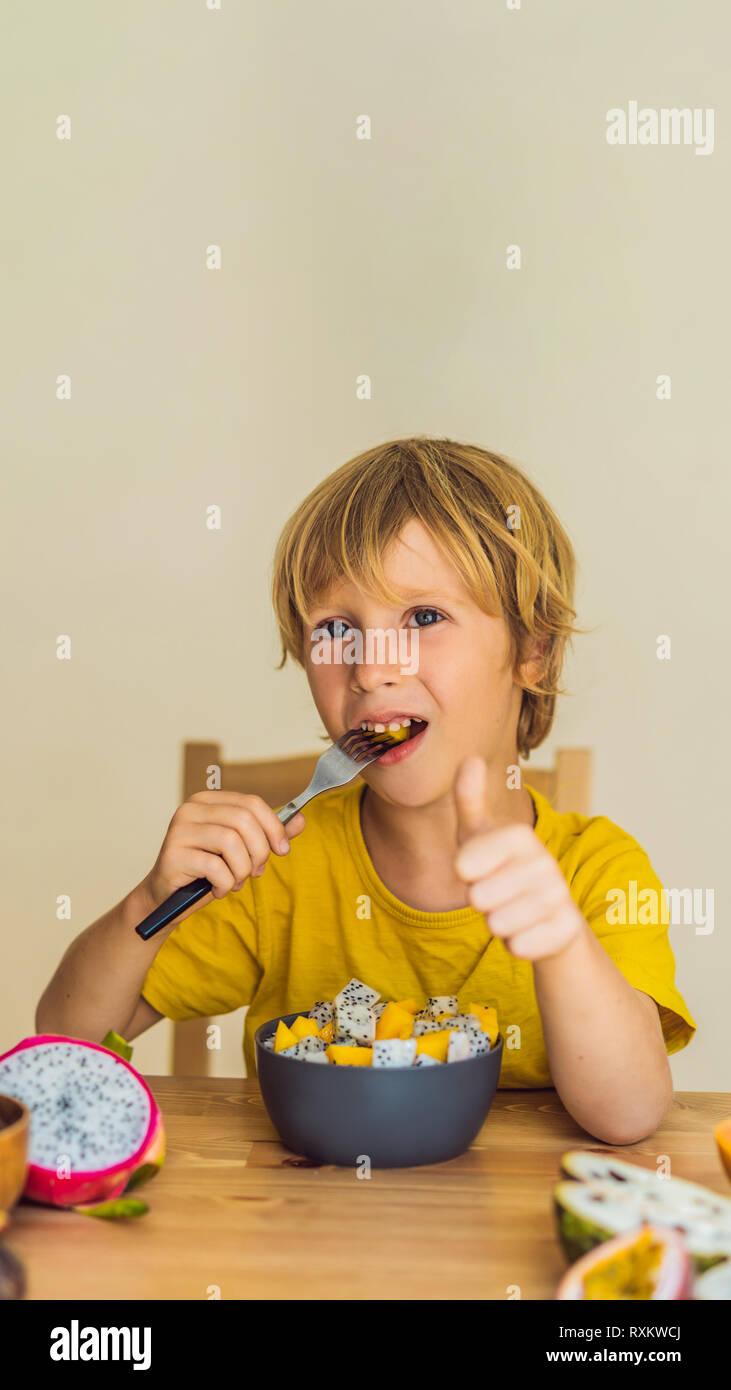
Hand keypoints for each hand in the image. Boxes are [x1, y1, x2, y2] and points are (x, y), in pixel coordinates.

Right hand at [145, 791, 305, 906]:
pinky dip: (226, 884)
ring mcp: (179, 830)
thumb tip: (301, 820)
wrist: (168, 898)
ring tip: (236, 882)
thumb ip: (268, 834)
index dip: (274, 826)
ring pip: (231, 842)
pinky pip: (215, 867)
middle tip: (256, 872)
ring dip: (242, 870)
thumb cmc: (206, 871)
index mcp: (208, 801)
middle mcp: (191, 809)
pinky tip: (219, 889)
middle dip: (259, 851)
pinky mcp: (173, 855)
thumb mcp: (241, 851)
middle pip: (243, 820)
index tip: (283, 850)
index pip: (251, 803)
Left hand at [453, 755, 583, 960]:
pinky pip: (521, 947)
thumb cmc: (501, 871)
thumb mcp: (478, 836)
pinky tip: (526, 932)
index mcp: (522, 837)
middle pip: (480, 896)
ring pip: (499, 924)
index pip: (469, 860)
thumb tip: (470, 757)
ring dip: (496, 924)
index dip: (465, 869)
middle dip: (479, 902)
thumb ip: (469, 799)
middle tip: (494, 894)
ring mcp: (560, 898)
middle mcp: (546, 864)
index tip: (470, 870)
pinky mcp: (568, 931)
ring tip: (509, 911)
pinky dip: (515, 945)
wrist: (546, 916)